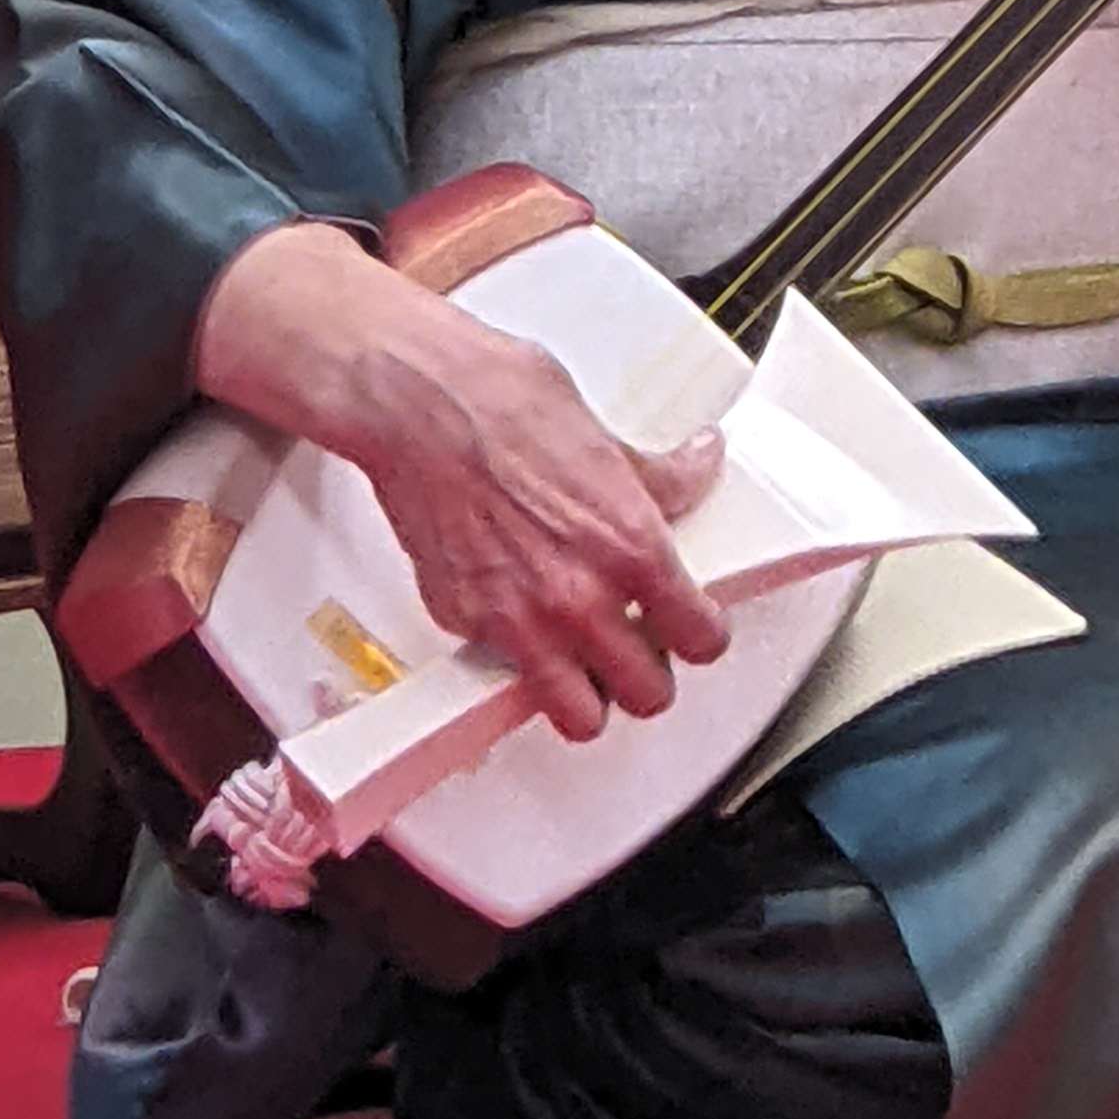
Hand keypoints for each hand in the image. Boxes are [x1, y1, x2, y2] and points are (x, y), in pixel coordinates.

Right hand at [192, 223, 731, 742]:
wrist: (415, 404)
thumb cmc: (498, 401)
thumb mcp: (602, 434)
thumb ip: (657, 476)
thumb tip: (694, 471)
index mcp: (629, 546)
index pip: (699, 637)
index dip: (703, 634)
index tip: (695, 627)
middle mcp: (579, 597)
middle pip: (648, 695)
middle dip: (651, 674)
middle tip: (642, 646)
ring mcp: (519, 621)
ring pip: (580, 717)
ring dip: (590, 695)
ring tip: (587, 661)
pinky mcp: (466, 624)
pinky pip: (506, 673)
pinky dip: (519, 661)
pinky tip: (522, 621)